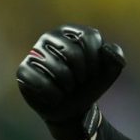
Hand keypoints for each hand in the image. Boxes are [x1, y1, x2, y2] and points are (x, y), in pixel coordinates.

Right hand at [16, 24, 125, 139]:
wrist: (73, 108)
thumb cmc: (90, 84)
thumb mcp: (109, 71)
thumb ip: (115, 56)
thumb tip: (107, 49)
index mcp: (73, 32)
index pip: (88, 37)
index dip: (95, 60)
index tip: (94, 72)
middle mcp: (51, 37)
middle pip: (72, 52)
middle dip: (82, 74)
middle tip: (80, 82)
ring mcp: (35, 52)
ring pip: (56, 68)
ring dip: (69, 86)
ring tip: (68, 88)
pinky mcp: (23, 69)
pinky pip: (39, 81)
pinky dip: (53, 94)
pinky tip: (55, 96)